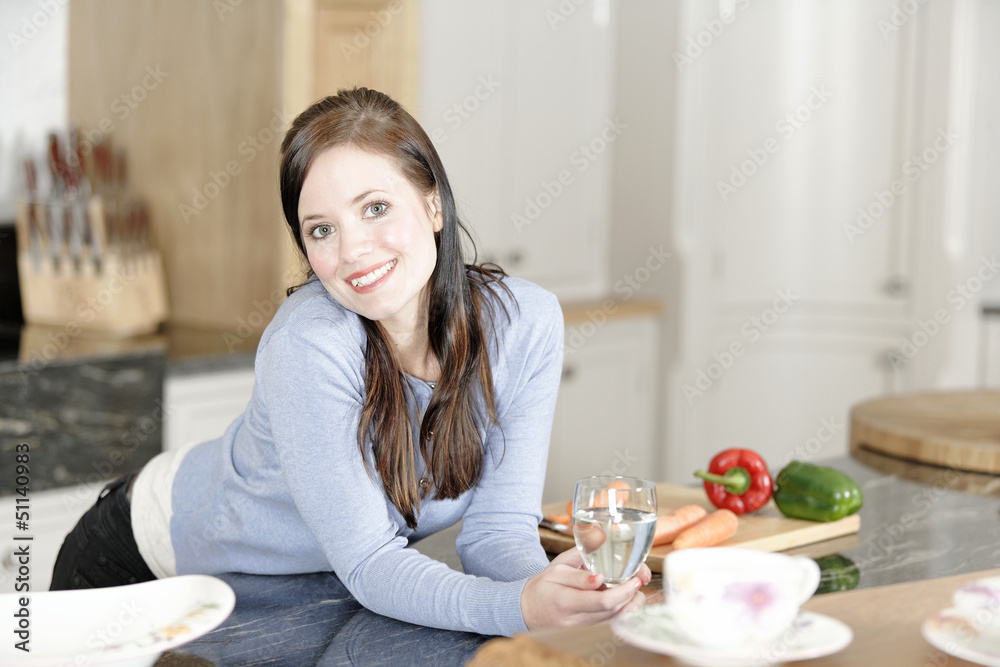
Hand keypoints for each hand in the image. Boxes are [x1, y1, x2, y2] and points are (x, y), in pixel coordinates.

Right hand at [520, 548, 651, 630]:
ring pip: (615, 620)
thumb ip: (579, 572)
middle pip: (614, 613)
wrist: (527, 610)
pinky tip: (624, 597)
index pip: (603, 601)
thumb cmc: (543, 586)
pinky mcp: (587, 632)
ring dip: (630, 604)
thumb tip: (601, 576)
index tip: (636, 579)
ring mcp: (582, 629)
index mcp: (566, 601)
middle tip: (640, 579)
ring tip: (633, 586)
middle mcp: (576, 620)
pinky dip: (622, 610)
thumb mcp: (557, 569)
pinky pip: (610, 623)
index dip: (624, 591)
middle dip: (633, 596)